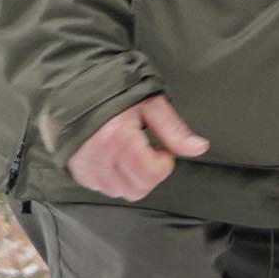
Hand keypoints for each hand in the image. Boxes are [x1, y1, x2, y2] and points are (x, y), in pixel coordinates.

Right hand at [69, 93, 209, 200]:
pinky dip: (114, 179)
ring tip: (129, 152)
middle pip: (137, 189)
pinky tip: (115, 158)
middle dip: (149, 173)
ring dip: (132, 178)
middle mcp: (99, 157)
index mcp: (118, 138)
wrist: (78, 85)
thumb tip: (200, 148)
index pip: (151, 174)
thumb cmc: (117, 91)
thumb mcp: (151, 104)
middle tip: (146, 149)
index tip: (160, 146)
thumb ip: (174, 131)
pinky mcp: (78, 171)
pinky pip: (103, 189)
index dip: (164, 162)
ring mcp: (85, 166)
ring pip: (121, 192)